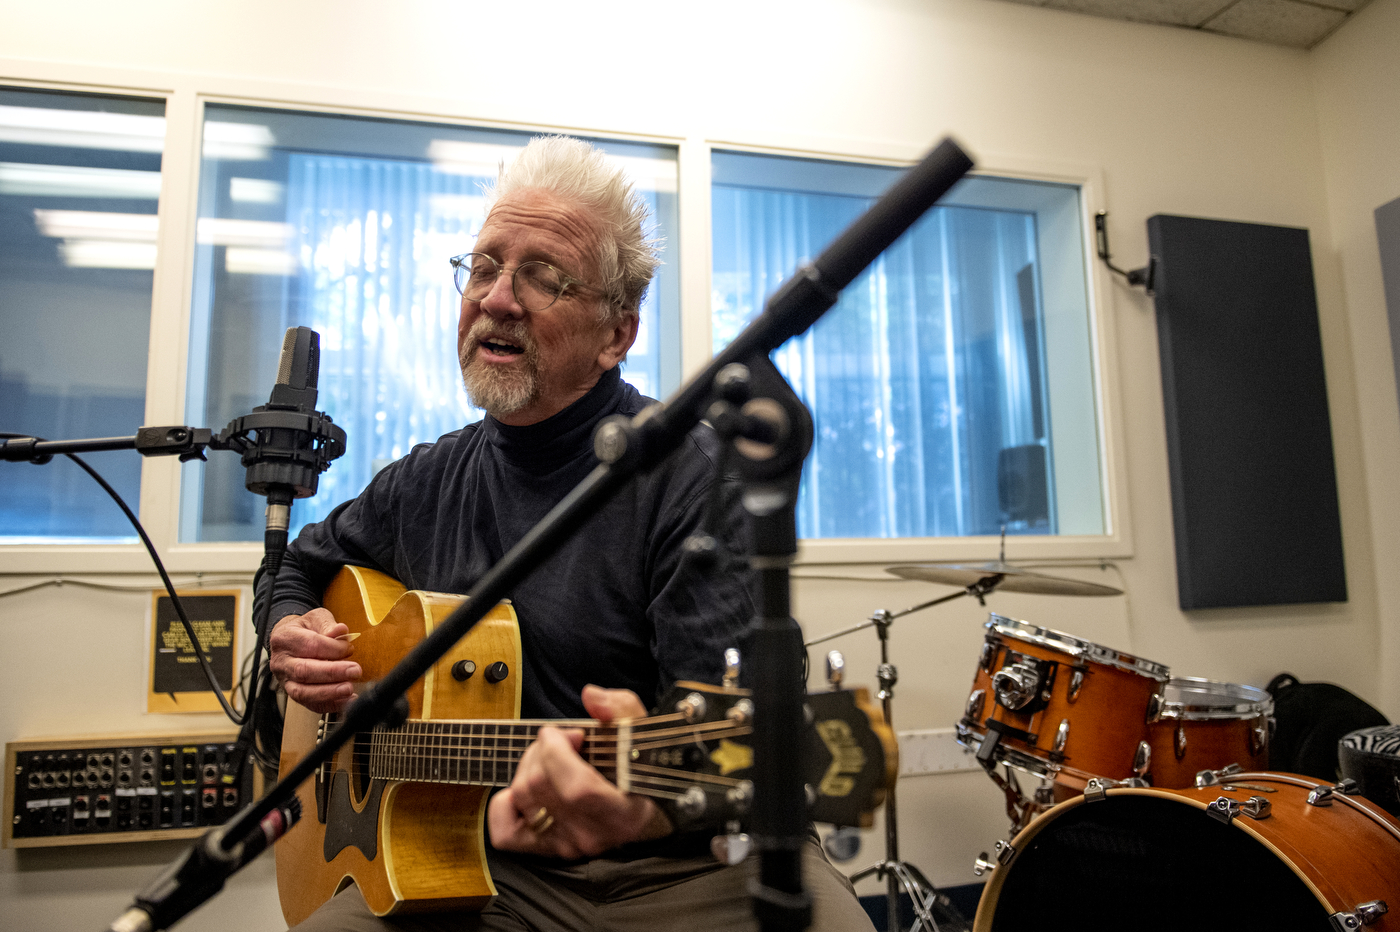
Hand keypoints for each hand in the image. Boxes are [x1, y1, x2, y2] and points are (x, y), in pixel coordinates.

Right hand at [268, 608, 361, 711]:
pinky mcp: (293, 694)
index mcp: (285, 639)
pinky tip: (346, 700)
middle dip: (332, 673)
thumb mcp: (315, 619)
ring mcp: (285, 680)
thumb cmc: (304, 629)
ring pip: (302, 692)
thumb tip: (341, 631)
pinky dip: (328, 705)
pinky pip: (309, 704)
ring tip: (349, 689)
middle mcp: (281, 662)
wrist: (288, 640)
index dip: (333, 649)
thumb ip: (327, 624)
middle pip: (304, 671)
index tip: (349, 648)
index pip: (310, 645)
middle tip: (355, 671)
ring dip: (329, 692)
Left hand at [487, 685, 672, 857]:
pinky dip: (505, 803)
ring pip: (521, 796)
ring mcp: (566, 845)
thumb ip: (621, 709)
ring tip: (550, 757)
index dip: (559, 752)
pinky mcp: (546, 848)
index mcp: (622, 814)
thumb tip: (592, 697)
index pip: (577, 789)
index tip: (569, 733)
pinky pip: (504, 831)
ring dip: (528, 765)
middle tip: (562, 739)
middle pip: (540, 785)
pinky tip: (528, 786)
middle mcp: (591, 835)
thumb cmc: (639, 769)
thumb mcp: (639, 733)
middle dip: (543, 748)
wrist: (643, 808)